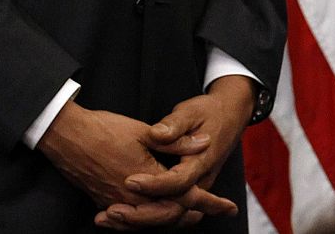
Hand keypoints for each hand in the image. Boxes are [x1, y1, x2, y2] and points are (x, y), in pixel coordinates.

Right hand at [37, 100, 230, 228]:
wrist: (68, 137)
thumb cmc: (106, 131)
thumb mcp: (146, 132)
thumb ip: (177, 142)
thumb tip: (205, 143)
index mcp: (148, 181)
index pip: (186, 198)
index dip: (210, 203)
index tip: (228, 207)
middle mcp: (133, 199)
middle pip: (170, 217)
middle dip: (192, 215)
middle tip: (212, 211)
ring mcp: (116, 204)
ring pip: (150, 222)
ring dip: (171, 219)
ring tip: (189, 216)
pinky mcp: (104, 203)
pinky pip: (131, 220)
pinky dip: (147, 220)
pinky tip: (154, 213)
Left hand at [115, 77, 253, 226]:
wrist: (229, 116)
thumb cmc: (209, 113)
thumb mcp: (191, 112)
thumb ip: (174, 125)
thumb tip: (158, 133)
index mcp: (201, 162)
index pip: (177, 182)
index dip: (154, 185)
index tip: (130, 181)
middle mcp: (199, 182)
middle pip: (171, 211)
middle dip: (139, 215)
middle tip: (111, 212)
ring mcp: (192, 190)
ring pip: (165, 218)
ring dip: (136, 221)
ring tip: (105, 217)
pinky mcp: (184, 192)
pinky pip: (163, 214)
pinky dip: (139, 219)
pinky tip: (115, 216)